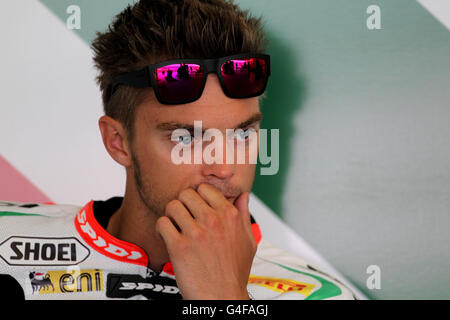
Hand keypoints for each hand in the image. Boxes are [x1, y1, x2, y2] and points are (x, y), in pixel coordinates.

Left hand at [155, 183, 256, 299]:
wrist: (222, 297)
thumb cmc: (235, 272)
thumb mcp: (249, 241)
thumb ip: (244, 214)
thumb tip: (243, 195)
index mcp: (230, 216)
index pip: (205, 188)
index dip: (198, 197)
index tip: (196, 208)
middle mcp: (213, 220)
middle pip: (186, 194)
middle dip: (183, 204)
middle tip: (183, 217)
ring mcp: (196, 233)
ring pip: (172, 205)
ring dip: (171, 216)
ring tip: (174, 227)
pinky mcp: (179, 247)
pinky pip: (162, 223)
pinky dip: (161, 229)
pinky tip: (168, 238)